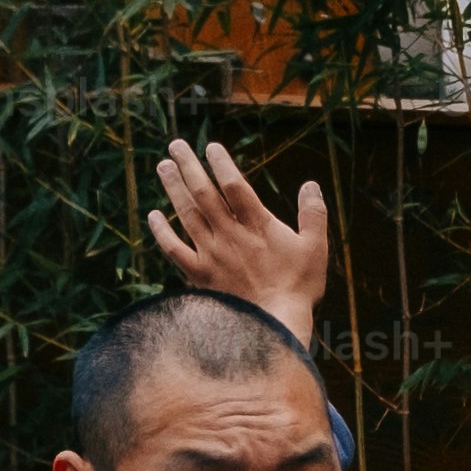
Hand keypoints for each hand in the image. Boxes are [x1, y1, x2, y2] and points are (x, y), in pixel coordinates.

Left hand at [146, 138, 329, 350]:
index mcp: (257, 225)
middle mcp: (229, 234)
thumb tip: (311, 184)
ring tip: (163, 166)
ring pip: (186, 213)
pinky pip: (173, 248)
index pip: (234, 185)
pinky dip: (161, 231)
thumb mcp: (316, 249)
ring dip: (173, 188)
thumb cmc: (298, 288)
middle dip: (189, 166)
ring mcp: (211, 254)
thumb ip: (313, 215)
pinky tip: (154, 215)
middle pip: (204, 192)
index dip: (221, 163)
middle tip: (176, 145)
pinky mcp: (199, 275)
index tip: (211, 147)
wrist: (273, 326)